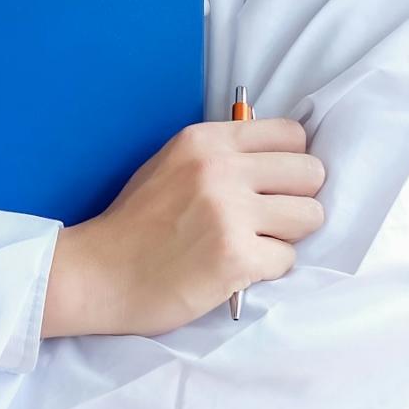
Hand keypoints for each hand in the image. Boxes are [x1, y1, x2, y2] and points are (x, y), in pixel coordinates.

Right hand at [42, 117, 325, 341]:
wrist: (97, 275)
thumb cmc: (135, 225)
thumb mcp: (171, 166)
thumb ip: (222, 156)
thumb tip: (280, 159)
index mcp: (206, 141)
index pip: (291, 133)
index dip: (290, 162)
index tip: (275, 185)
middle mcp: (221, 169)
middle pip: (311, 172)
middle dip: (297, 199)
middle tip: (269, 220)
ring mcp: (229, 213)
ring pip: (309, 216)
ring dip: (287, 236)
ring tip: (254, 245)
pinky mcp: (235, 257)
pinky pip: (287, 259)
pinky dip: (268, 269)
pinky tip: (237, 269)